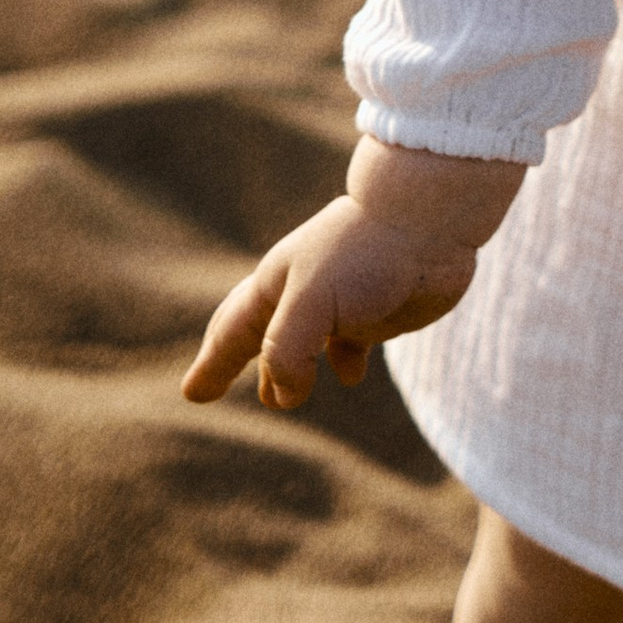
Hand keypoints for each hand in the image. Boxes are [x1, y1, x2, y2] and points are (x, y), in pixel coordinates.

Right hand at [181, 140, 524, 410]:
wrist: (430, 222)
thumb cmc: (364, 254)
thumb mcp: (311, 302)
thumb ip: (287, 352)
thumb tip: (285, 396)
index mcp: (277, 285)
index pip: (232, 332)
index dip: (212, 364)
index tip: (192, 393)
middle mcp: (303, 295)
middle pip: (259, 336)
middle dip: (234, 361)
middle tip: (208, 387)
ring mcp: (340, 304)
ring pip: (304, 345)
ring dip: (287, 372)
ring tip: (281, 400)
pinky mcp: (377, 312)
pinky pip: (350, 345)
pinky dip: (344, 363)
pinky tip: (351, 376)